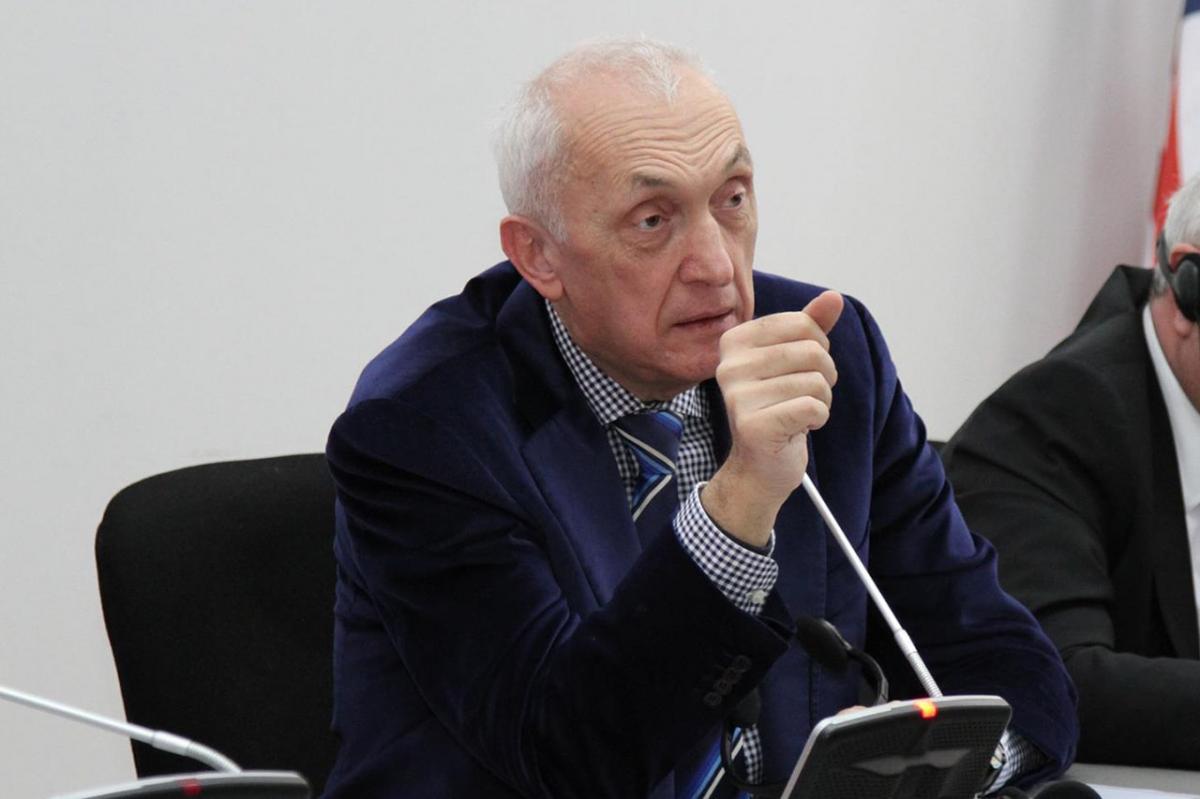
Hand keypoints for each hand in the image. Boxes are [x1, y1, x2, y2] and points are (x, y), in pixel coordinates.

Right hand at [701, 291, 842, 546]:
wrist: (759, 466)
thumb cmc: (777, 408)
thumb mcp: (793, 362)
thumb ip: (811, 327)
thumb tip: (834, 297)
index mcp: (734, 341)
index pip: (802, 324)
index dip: (818, 346)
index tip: (803, 368)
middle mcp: (730, 366)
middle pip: (812, 351)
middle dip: (824, 376)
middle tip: (805, 395)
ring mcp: (738, 396)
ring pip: (816, 381)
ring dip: (821, 400)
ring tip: (800, 413)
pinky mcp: (753, 425)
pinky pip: (813, 407)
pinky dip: (818, 419)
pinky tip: (799, 427)